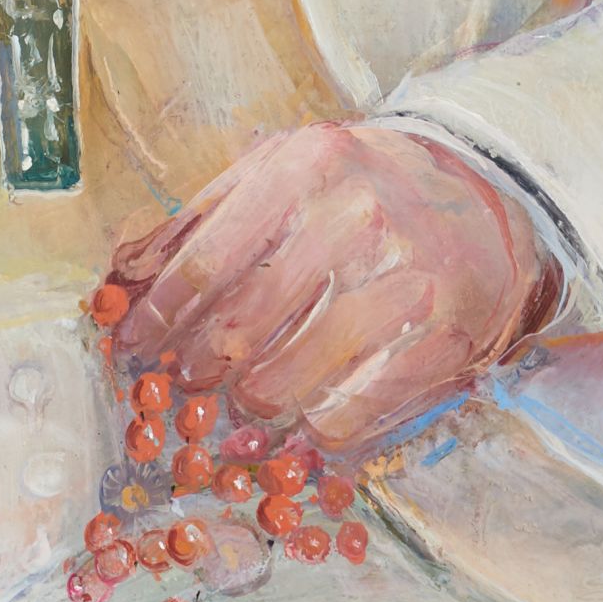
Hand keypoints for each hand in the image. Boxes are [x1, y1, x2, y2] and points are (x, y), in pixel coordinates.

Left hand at [101, 120, 558, 454]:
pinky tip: (302, 427)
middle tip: (187, 385)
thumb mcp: (279, 173)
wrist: (486, 194)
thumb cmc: (359, 187)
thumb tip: (116, 282)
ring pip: (291, 379)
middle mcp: (356, 216)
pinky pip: (354, 413)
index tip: (130, 348)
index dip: (156, 317)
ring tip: (243, 402)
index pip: (204, 263)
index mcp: (303, 168)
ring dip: (252, 405)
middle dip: (198, 370)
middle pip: (242, 329)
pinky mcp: (444, 338)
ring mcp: (405, 280)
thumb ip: (198, 222)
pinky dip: (315, 433)